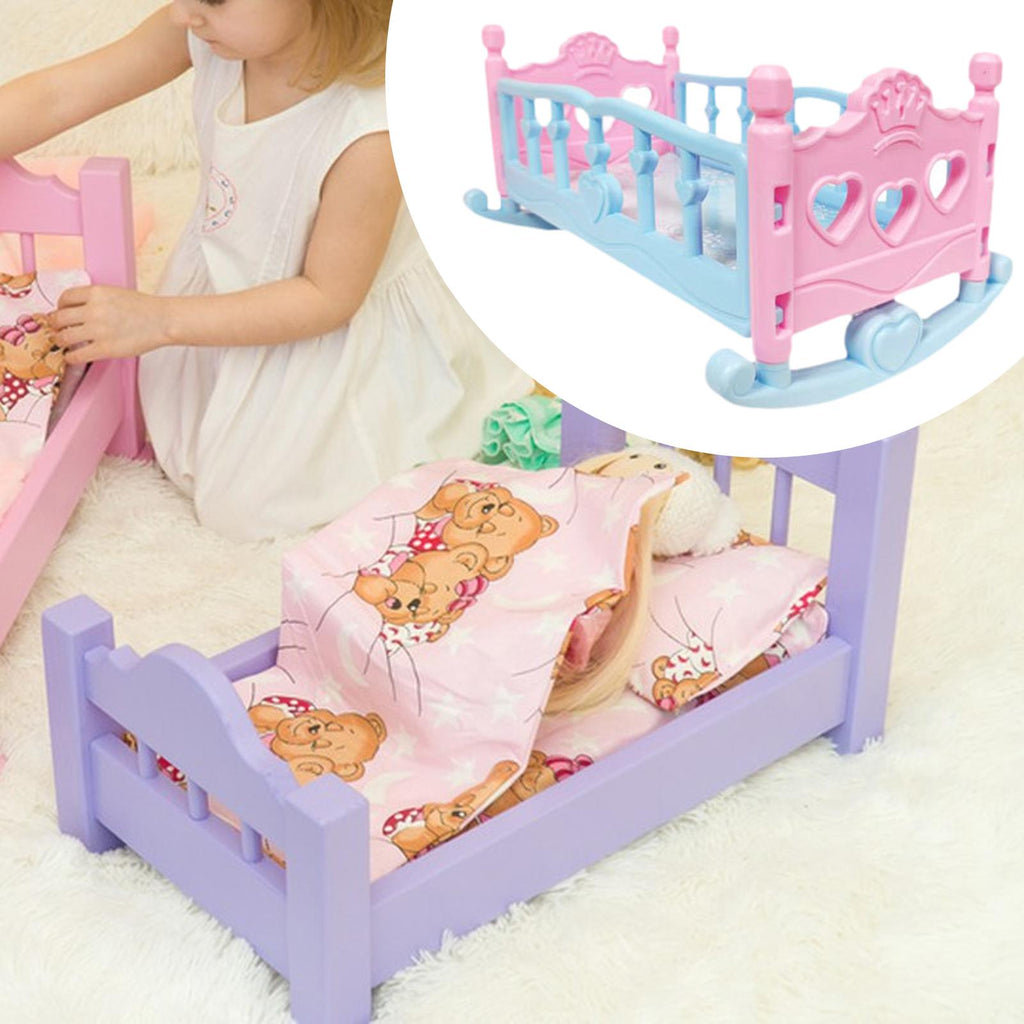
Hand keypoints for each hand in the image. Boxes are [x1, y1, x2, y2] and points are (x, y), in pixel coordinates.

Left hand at [53, 286, 172, 364]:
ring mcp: (98, 330)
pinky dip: (70, 357)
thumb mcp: (115, 293)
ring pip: (63, 337)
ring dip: (60, 341)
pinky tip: (73, 357)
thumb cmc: (144, 308)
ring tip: (65, 344)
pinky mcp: (105, 349)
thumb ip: (95, 299)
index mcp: (96, 293)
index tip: (62, 313)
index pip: (64, 298)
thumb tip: (76, 310)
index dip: (60, 307)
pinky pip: (76, 355)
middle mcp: (93, 310)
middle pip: (59, 318)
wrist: (163, 321)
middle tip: (58, 330)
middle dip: (55, 325)